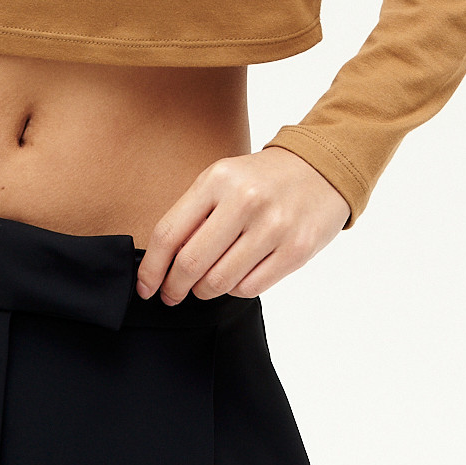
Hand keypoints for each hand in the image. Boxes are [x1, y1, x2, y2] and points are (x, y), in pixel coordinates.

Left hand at [135, 146, 350, 303]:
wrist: (320, 169)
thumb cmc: (262, 179)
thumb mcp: (223, 179)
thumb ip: (194, 214)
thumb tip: (162, 262)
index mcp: (218, 180)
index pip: (169, 233)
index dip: (151, 268)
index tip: (145, 286)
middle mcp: (244, 201)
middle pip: (191, 263)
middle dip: (175, 287)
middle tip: (172, 295)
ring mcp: (273, 226)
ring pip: (220, 281)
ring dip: (205, 290)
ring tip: (206, 283)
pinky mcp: (296, 250)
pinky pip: (250, 288)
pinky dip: (236, 289)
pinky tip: (237, 276)